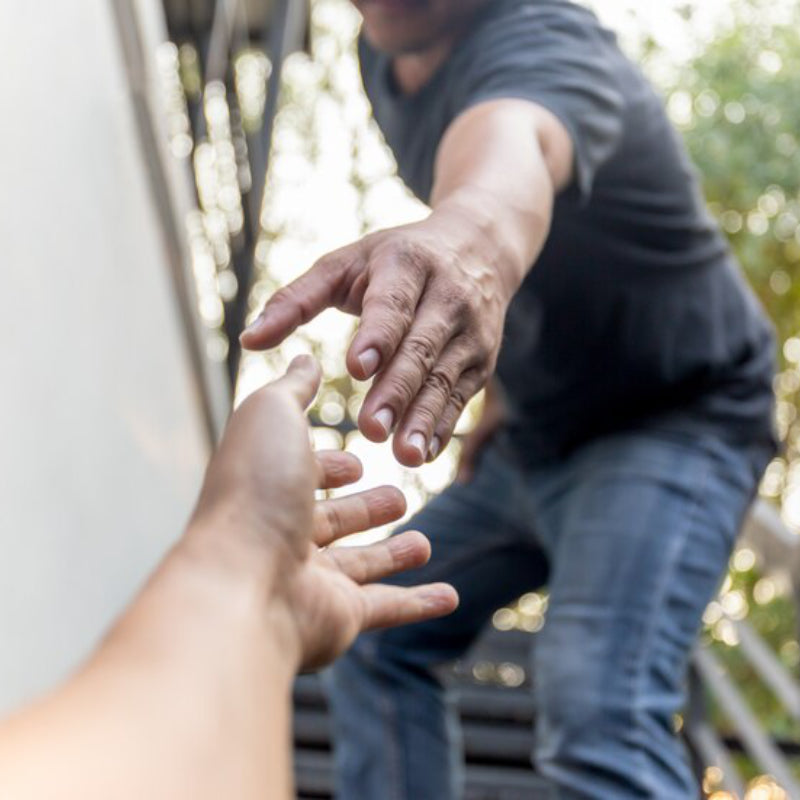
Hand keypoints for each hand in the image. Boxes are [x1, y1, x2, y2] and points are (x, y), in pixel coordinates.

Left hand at [190, 356, 458, 670]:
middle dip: (366, 508)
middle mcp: (285, 534)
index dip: (330, 466)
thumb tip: (303, 358)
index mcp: (269, 486)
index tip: (357, 461)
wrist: (243, 579)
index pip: (304, 474)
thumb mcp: (274, 414)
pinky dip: (420, 602)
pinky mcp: (340, 614)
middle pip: (334, 521)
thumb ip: (294, 388)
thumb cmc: (255, 488)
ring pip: (362, 564)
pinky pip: (387, 607)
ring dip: (393, 553)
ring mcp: (312, 578)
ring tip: (424, 541)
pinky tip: (451, 594)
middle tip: (399, 495)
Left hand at [240, 211, 512, 466]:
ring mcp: (470, 332)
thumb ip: (297, 300)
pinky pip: (461, 397)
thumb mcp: (346, 264)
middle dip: (397, 391)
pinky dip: (444, 426)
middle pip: (421, 348)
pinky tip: (424, 454)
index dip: (376, 336)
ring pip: (445, 379)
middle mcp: (447, 297)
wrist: (479, 248)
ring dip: (425, 419)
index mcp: (407, 266)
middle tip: (370, 430)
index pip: (392, 304)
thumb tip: (248, 341)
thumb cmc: (395, 260)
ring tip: (405, 456)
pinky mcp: (481, 361)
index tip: (354, 368)